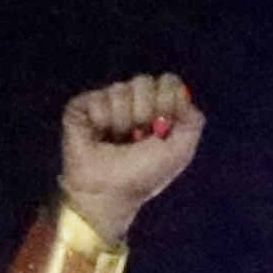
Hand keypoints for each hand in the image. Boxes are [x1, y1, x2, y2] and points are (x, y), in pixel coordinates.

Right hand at [56, 74, 203, 231]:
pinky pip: (98, 98)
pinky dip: (102, 120)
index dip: (167, 99)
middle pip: (144, 81)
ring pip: (120, 89)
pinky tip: (99, 137)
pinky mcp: (81, 106)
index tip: (163, 124)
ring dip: (123, 121)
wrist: (109, 191)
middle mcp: (131, 103)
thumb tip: (184, 95)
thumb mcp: (180, 151)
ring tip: (117, 141)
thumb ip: (192, 121)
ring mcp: (106, 102)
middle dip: (145, 111)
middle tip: (139, 137)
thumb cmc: (143, 175)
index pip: (167, 82)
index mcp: (156, 110)